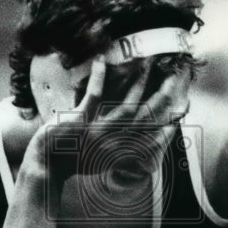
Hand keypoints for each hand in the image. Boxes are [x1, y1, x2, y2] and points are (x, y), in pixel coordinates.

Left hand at [27, 58, 191, 182]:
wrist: (46, 166)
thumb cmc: (72, 162)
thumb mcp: (101, 163)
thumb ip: (122, 156)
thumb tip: (140, 151)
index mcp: (119, 152)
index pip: (151, 137)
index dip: (168, 123)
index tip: (181, 111)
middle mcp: (112, 142)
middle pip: (144, 117)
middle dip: (161, 97)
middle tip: (173, 77)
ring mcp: (97, 131)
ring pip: (125, 105)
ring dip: (137, 83)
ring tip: (146, 63)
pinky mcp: (79, 121)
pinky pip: (93, 97)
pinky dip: (98, 79)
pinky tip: (101, 61)